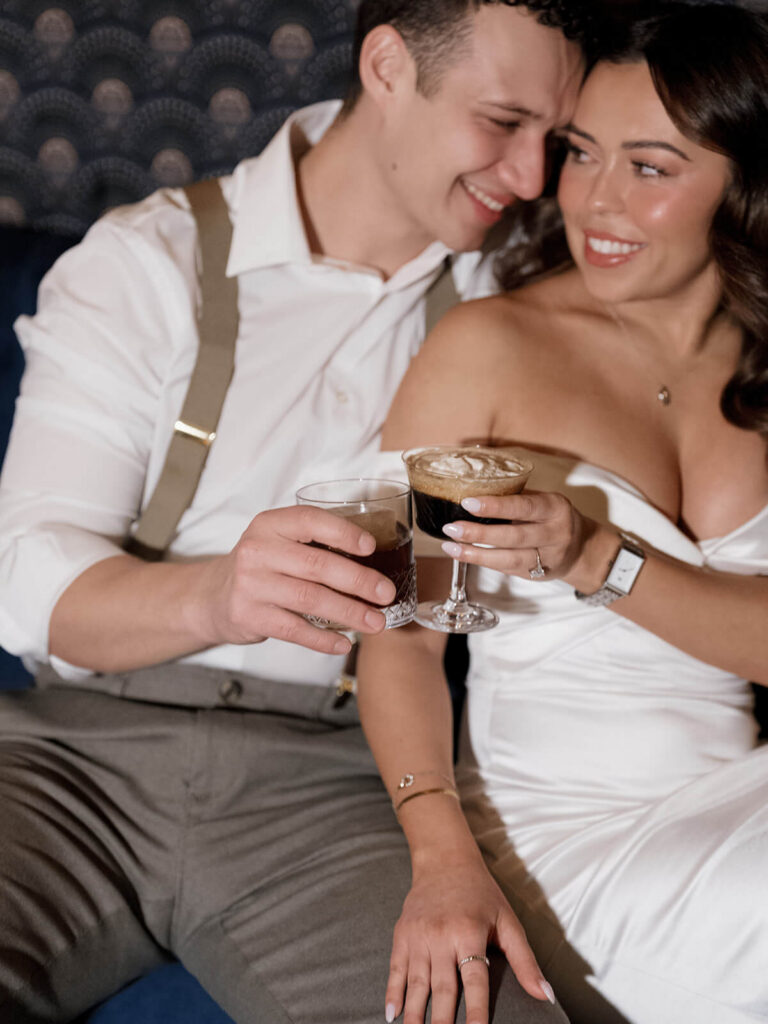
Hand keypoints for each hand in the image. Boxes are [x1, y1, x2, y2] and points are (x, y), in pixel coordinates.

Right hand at [193, 505, 395, 653]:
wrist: (213, 596)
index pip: (309, 521)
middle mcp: (257, 551)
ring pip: (309, 600)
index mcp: (270, 525)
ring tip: (376, 622)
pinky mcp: (249, 616)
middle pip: (316, 566)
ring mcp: (251, 585)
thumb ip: (314, 544)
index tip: (371, 547)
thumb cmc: (262, 566)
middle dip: (358, 581)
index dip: (342, 533)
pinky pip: (294, 630)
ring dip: (349, 612)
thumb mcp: (278, 542)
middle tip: (385, 593)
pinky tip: (344, 643)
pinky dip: (323, 639)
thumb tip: (375, 560)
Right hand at [386, 857, 552, 1023]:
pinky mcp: (402, 934)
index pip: (475, 981)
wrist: (444, 860)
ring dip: (415, 1015)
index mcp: (469, 932)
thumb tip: (546, 996)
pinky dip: (392, 993)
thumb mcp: (508, 922)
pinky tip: (392, 1015)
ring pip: (416, 983)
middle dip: (442, 1022)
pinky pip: (396, 969)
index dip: (476, 1012)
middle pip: (443, 989)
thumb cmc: (482, 894)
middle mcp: (441, 935)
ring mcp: (418, 935)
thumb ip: (525, 961)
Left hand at [440, 490, 612, 589]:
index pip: (523, 506)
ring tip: (451, 546)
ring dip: (476, 554)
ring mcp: (548, 558)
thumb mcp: (543, 501)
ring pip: (510, 559)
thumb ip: (515, 499)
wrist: (582, 548)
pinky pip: (507, 569)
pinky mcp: (538, 574)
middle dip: (480, 534)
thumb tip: (472, 494)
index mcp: (555, 508)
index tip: (468, 503)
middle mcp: (555, 534)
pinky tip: (463, 554)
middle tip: (452, 528)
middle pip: (515, 536)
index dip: (495, 506)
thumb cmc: (552, 517)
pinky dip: (483, 562)